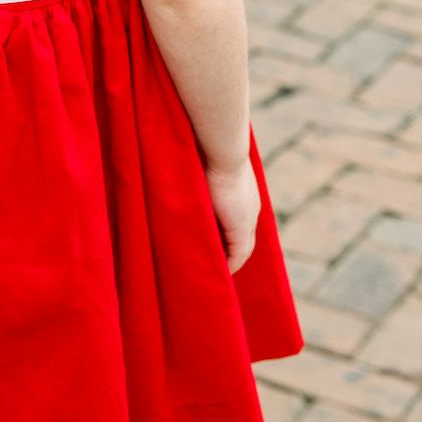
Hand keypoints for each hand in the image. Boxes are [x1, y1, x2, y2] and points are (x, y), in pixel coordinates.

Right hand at [203, 157, 260, 273]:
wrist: (222, 150)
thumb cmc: (204, 151)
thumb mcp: (200, 166)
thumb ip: (195, 177)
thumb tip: (173, 171)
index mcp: (241, 193)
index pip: (235, 221)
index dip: (223, 234)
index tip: (208, 243)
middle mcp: (249, 208)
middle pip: (240, 239)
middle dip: (226, 251)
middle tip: (210, 262)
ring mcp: (248, 219)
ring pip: (240, 249)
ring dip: (226, 260)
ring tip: (209, 270)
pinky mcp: (242, 229)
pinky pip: (237, 256)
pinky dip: (228, 265)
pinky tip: (214, 271)